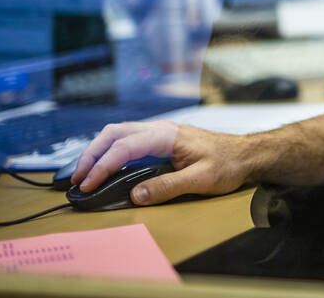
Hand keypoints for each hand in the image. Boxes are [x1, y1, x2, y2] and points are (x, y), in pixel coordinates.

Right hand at [70, 120, 251, 204]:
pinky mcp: (160, 141)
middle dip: (91, 154)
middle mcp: (159, 129)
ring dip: (98, 151)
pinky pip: (127, 140)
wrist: (246, 154)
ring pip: (118, 134)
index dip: (103, 165)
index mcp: (166, 135)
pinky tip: (104, 165)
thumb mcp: (201, 180)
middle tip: (77, 178)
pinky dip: (109, 151)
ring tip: (84, 173)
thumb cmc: (229, 163)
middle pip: (114, 133)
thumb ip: (168, 187)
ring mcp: (158, 133)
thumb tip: (136, 195)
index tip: (89, 183)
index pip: (125, 146)